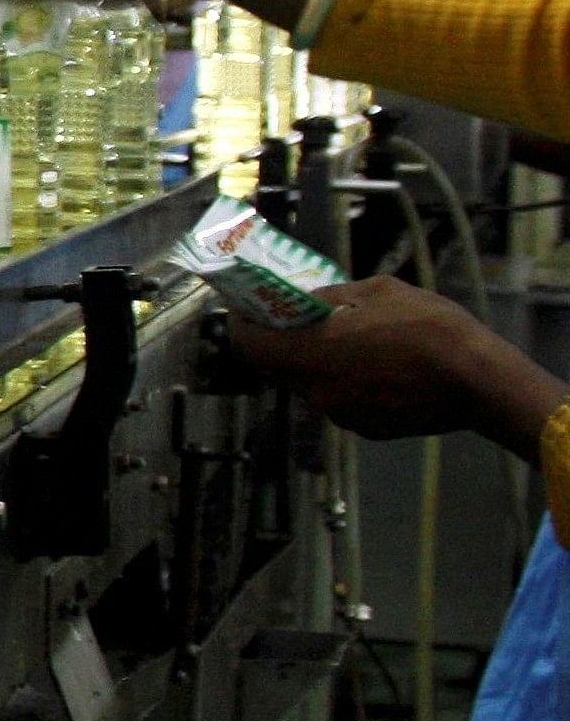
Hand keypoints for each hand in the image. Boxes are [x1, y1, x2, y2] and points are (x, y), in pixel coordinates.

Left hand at [226, 276, 569, 460]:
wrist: (479, 379)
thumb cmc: (428, 328)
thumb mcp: (375, 292)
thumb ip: (330, 297)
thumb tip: (308, 299)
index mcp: (308, 354)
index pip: (246, 344)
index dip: (242, 323)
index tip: (247, 307)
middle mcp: (316, 391)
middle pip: (276, 365)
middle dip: (282, 339)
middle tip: (297, 316)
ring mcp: (341, 415)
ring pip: (311, 382)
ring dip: (318, 360)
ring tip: (350, 336)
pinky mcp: (366, 429)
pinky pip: (340, 400)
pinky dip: (346, 380)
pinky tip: (378, 363)